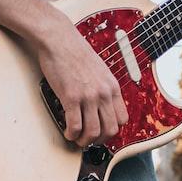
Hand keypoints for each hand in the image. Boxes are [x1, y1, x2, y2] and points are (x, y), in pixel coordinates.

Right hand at [34, 9, 126, 146]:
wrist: (59, 39)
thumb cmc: (75, 52)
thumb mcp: (99, 70)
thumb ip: (103, 87)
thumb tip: (100, 106)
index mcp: (112, 87)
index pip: (122, 119)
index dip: (111, 131)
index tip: (100, 132)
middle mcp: (103, 93)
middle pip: (110, 130)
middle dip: (99, 140)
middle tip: (88, 140)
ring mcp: (88, 96)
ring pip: (93, 132)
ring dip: (84, 141)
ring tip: (76, 138)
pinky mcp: (71, 97)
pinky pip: (75, 126)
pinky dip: (71, 134)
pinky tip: (67, 132)